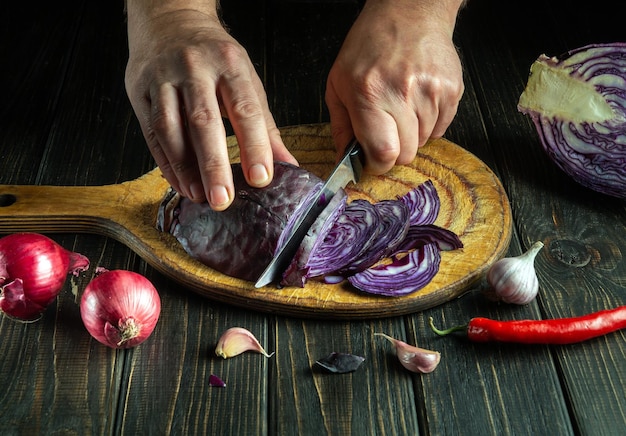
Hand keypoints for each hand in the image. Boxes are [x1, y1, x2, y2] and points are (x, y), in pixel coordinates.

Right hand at [125, 3, 296, 209]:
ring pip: (170, 128)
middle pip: (203, 121)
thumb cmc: (215, 57)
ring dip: (184, 168)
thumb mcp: (247, 81)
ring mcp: (162, 77)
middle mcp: (194, 67)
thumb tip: (288, 165)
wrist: (171, 21)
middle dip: (214, 164)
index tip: (261, 178)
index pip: (245, 109)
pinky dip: (166, 163)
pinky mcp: (139, 90)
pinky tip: (180, 183)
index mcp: (229, 63)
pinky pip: (151, 133)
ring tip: (199, 196)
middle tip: (223, 199)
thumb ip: (266, 126)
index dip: (254, 145)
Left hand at [325, 0, 464, 173]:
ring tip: (401, 106)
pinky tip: (417, 101)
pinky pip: (441, 129)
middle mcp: (403, 93)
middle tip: (385, 130)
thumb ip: (341, 127)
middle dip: (394, 150)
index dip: (378, 164)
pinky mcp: (452, 90)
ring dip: (411, 134)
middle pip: (406, 153)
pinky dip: (429, 123)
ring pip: (424, 142)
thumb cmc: (369, 47)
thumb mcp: (339, 84)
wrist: (409, 12)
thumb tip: (344, 162)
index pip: (383, 153)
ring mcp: (431, 91)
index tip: (373, 159)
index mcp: (370, 94)